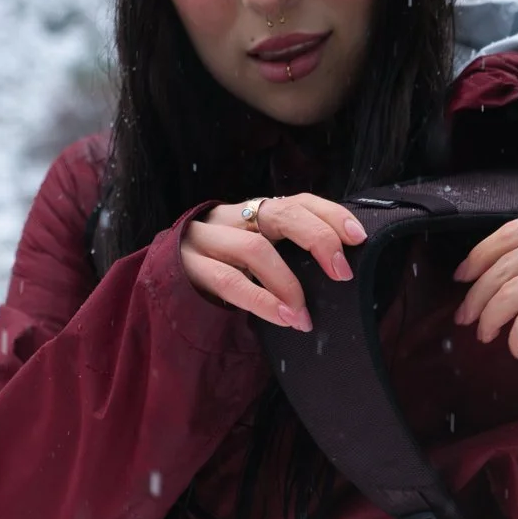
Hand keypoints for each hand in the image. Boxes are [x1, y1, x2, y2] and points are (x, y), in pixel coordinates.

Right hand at [179, 193, 366, 330]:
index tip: (358, 237)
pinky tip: (282, 317)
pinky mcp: (187, 268)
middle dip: (318, 240)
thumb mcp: (254, 259)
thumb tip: (337, 273)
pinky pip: (228, 281)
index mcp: (251, 212)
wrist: (159, 284)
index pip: (297, 201)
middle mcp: (230, 217)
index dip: (330, 214)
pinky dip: (260, 301)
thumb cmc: (219, 275)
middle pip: (282, 215)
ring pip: (255, 250)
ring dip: (288, 285)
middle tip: (342, 273)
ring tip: (304, 317)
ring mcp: (206, 239)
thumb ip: (284, 256)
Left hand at [452, 208, 517, 356]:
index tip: (463, 275)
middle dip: (478, 294)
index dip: (481, 254)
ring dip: (490, 317)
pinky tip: (515, 346)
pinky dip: (515, 335)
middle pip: (505, 264)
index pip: (513, 231)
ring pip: (510, 291)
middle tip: (467, 317)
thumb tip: (511, 268)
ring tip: (487, 335)